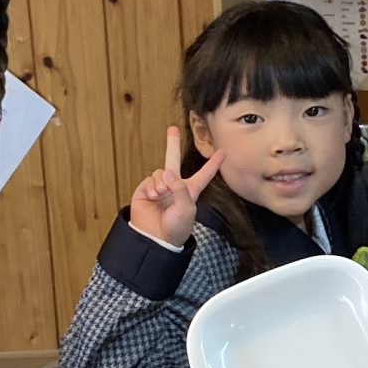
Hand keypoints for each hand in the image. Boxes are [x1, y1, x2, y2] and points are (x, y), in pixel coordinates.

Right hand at [127, 126, 222, 245]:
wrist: (154, 238)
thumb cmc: (175, 228)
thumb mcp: (186, 209)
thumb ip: (180, 189)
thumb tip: (167, 174)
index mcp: (190, 191)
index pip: (204, 175)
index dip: (213, 164)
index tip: (222, 153)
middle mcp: (175, 186)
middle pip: (174, 160)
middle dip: (172, 144)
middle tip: (172, 129)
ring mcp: (160, 187)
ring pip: (161, 172)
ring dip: (161, 182)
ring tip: (161, 195)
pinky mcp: (146, 190)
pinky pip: (150, 180)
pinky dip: (151, 187)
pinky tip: (153, 196)